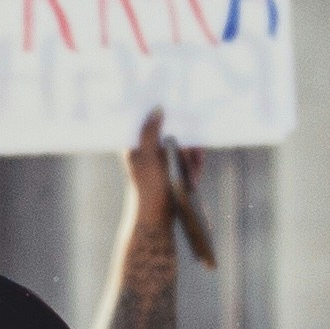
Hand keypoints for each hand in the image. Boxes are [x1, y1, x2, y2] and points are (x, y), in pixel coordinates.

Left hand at [122, 108, 192, 232]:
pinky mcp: (172, 171)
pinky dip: (193, 170)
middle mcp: (148, 150)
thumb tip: (157, 109)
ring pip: (184, 149)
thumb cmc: (149, 188)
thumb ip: (150, 132)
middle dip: (187, 146)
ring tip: (192, 177)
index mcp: (135, 144)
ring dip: (192, 160)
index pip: (150, 120)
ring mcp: (161, 162)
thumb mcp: (148, 157)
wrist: (157, 219)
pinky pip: (188, 163)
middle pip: (174, 134)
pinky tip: (193, 181)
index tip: (183, 111)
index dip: (167, 115)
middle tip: (194, 156)